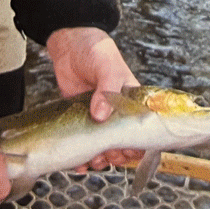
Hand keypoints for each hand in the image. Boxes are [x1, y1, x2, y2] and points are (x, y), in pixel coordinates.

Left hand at [46, 27, 143, 170]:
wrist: (69, 44)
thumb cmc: (96, 50)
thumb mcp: (108, 66)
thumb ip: (108, 89)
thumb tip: (101, 116)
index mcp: (131, 102)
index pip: (140, 130)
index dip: (137, 144)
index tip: (126, 150)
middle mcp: (116, 114)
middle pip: (122, 144)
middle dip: (116, 155)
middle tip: (107, 154)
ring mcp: (98, 119)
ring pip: (103, 148)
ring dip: (99, 160)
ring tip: (92, 160)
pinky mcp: (80, 120)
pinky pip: (84, 144)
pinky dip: (82, 158)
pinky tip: (78, 163)